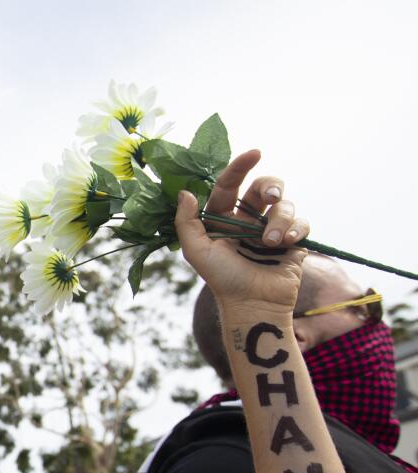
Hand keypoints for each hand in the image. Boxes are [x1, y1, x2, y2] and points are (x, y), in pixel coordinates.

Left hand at [175, 150, 309, 313]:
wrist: (254, 304)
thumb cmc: (223, 279)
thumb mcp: (197, 251)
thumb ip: (187, 222)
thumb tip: (185, 192)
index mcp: (223, 219)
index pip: (230, 185)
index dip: (240, 166)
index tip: (255, 153)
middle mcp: (248, 221)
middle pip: (264, 187)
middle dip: (271, 185)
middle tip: (271, 196)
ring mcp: (272, 230)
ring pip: (285, 204)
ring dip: (280, 220)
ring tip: (271, 243)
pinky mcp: (293, 241)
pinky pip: (301, 223)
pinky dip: (296, 230)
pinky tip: (288, 244)